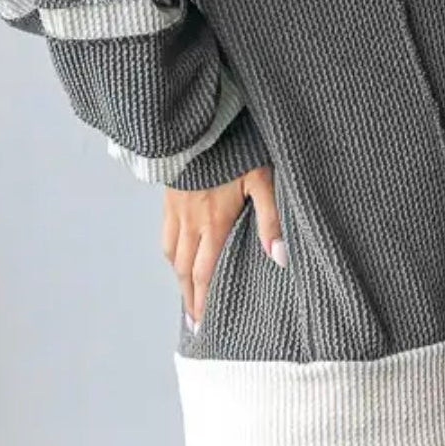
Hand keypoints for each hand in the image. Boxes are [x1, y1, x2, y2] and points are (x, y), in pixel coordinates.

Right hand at [161, 164, 285, 332]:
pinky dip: (169, 250)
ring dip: (177, 275)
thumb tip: (279, 257)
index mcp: (214, 222)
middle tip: (192, 321)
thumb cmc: (236, 149)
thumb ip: (271, 219)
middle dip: (188, 297)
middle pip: (183, 268)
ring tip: (185, 291)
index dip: (202, 300)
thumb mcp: (262, 180)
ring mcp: (176, 207)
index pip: (204, 272)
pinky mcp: (169, 193)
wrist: (200, 121)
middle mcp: (190, 220)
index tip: (202, 324)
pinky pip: (165, 231)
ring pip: (170, 251)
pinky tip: (176, 252)